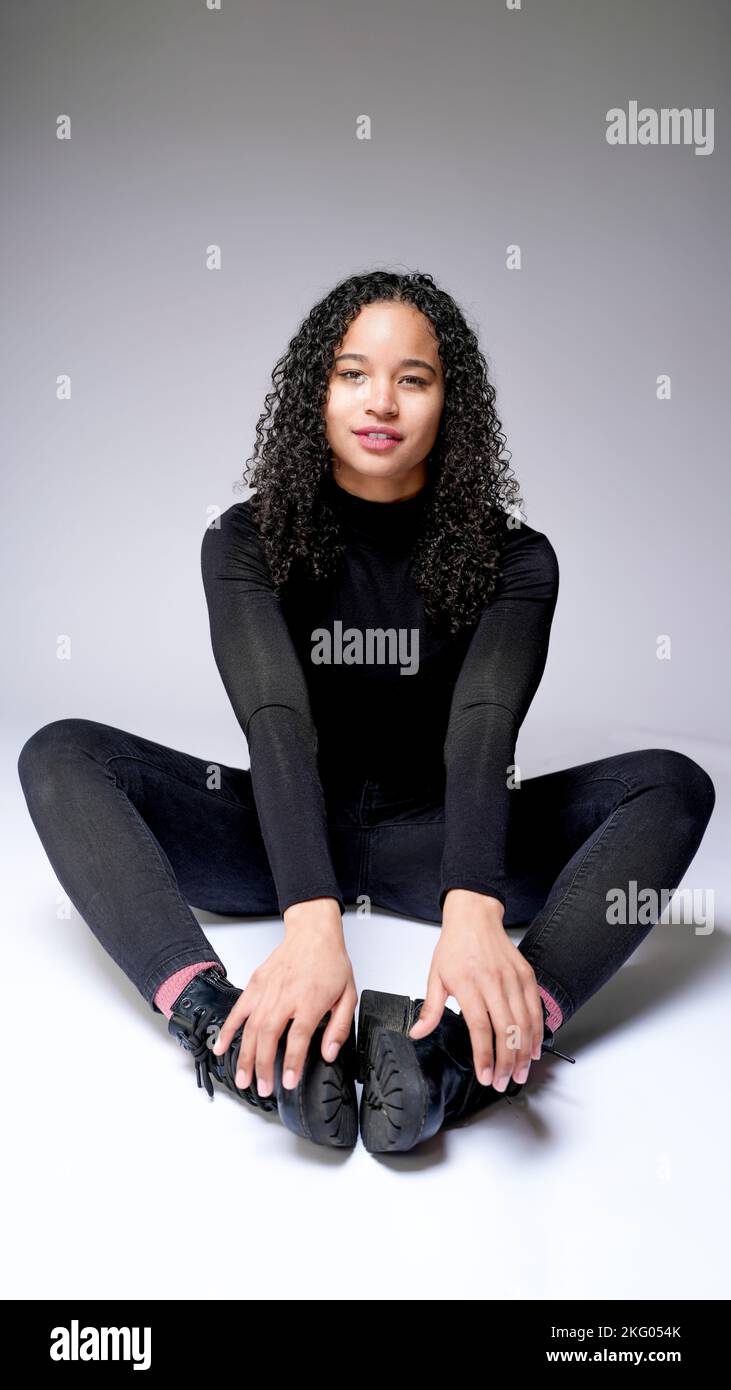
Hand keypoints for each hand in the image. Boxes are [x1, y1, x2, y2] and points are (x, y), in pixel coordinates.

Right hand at [211, 897, 356, 1096]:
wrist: (313, 933)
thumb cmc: (330, 963)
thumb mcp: (347, 995)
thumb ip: (340, 1027)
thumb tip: (328, 1053)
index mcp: (311, 1000)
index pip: (298, 1038)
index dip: (291, 1062)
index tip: (287, 1081)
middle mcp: (286, 996)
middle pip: (269, 1036)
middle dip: (263, 1066)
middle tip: (263, 1089)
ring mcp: (267, 990)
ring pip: (251, 1028)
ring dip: (244, 1056)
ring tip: (242, 1079)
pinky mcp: (255, 984)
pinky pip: (238, 1010)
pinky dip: (228, 1029)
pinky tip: (221, 1047)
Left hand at [408, 889, 543, 1090]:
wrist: (475, 917)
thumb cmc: (455, 946)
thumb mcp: (435, 976)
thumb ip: (431, 1008)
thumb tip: (418, 1033)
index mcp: (468, 983)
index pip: (480, 1027)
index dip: (485, 1055)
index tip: (484, 1076)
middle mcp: (494, 982)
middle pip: (506, 1030)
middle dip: (506, 1062)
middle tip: (501, 1082)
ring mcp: (513, 979)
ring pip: (524, 1023)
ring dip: (523, 1053)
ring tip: (518, 1073)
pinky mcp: (527, 976)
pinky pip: (536, 1009)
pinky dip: (537, 1032)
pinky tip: (532, 1050)